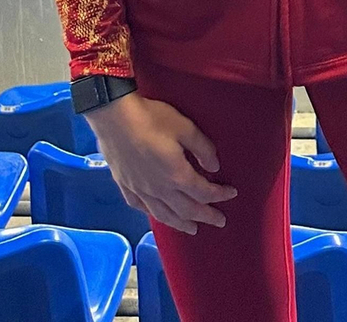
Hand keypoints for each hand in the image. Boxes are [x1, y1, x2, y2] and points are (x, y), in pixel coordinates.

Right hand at [85, 93, 236, 234]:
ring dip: (182, 224)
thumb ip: (202, 148)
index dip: (220, 195)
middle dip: (206, 216)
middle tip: (220, 221)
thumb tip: (214, 167)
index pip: (203, 192)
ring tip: (193, 229)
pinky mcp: (125, 186)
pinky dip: (154, 215)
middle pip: (186, 210)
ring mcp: (140, 190)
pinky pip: (142, 208)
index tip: (232, 194)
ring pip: (164, 215)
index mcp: (176, 176)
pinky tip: (158, 215)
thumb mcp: (185, 127)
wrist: (114, 118)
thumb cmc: (152, 119)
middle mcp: (159, 190)